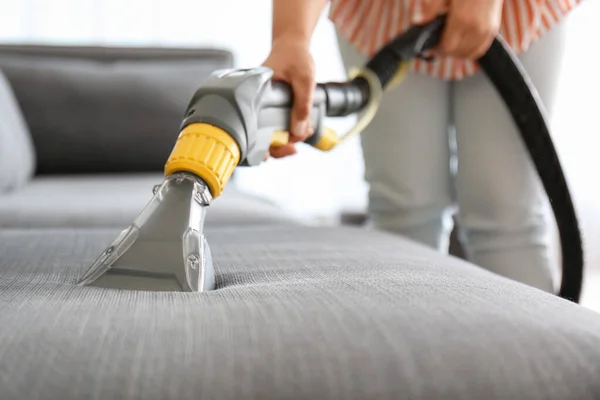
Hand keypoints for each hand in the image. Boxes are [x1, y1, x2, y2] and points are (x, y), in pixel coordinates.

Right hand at [262, 35, 315, 158]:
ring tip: (305, 132)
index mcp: (255, 95)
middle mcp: (257, 103)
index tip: (267, 155)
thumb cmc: (294, 56)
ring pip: (273, 131)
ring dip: (289, 137)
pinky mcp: (274, 107)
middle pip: (261, 135)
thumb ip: (302, 106)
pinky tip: (304, 128)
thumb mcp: (304, 79)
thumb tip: (299, 133)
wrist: (293, 43)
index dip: (258, 146)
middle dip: (279, 145)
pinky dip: (292, 129)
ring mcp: (266, 106)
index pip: (251, 127)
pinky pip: (280, 123)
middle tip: (294, 148)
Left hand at [413, 0, 503, 59]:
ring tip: (451, 43)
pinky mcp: (493, 30)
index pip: (447, 48)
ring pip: (468, 55)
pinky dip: (469, 51)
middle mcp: (475, 28)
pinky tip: (462, 44)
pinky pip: (479, 50)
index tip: (432, 45)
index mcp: (461, 20)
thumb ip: (431, 10)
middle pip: (456, 53)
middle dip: (446, 51)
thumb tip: (416, 22)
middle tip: (440, 42)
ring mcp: (486, 31)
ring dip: (457, 53)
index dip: (438, 49)